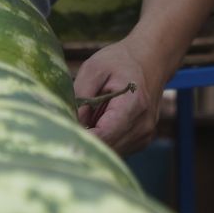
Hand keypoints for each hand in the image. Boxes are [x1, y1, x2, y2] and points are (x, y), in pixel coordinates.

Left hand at [74, 39, 165, 154]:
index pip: (103, 137)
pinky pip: (116, 149)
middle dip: (84, 142)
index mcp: (132, 106)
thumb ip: (81, 94)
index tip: (62, 131)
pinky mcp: (141, 141)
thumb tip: (69, 123)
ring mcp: (144, 136)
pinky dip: (104, 141)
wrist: (151, 59)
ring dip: (94, 142)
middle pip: (106, 149)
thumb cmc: (120, 61)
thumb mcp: (94, 68)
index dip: (80, 138)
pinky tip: (99, 123)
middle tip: (67, 127)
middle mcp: (142, 126)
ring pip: (110, 153)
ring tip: (86, 120)